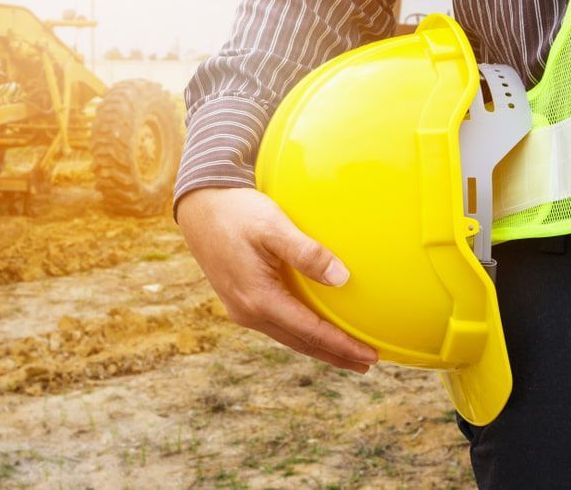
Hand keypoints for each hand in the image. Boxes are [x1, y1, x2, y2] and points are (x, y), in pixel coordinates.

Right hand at [177, 187, 377, 372]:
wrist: (199, 205)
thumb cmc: (237, 211)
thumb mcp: (274, 227)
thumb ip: (307, 253)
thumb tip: (343, 279)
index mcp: (259, 299)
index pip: (310, 332)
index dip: (342, 345)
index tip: (371, 356)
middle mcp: (247, 311)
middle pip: (300, 343)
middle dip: (334, 355)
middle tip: (366, 365)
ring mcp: (240, 308)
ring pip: (287, 336)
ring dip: (317, 346)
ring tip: (345, 352)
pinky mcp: (238, 299)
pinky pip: (275, 324)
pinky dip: (299, 332)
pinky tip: (311, 327)